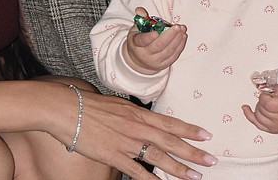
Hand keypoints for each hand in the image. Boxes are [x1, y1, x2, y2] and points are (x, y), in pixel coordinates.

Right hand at [60, 85, 216, 178]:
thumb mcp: (117, 105)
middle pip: (170, 141)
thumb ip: (133, 115)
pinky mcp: (113, 155)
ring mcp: (126, 142)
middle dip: (193, 152)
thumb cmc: (89, 106)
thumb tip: (144, 122)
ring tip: (194, 176)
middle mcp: (136, 127)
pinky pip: (136, 171)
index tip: (207, 135)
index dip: (190, 129)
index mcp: (137, 113)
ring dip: (178, 168)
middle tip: (211, 160)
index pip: (170, 123)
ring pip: (158, 157)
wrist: (66, 109)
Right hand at [123, 7, 186, 73]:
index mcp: (136, 44)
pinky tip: (183, 37)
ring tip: (182, 29)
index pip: (142, 41)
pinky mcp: (164, 65)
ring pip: (168, 51)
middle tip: (177, 26)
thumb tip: (140, 10)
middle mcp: (145, 54)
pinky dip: (180, 46)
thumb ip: (140, 19)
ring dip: (177, 40)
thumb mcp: (135, 30)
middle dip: (169, 36)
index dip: (149, 37)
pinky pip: (174, 56)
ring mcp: (155, 61)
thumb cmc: (138, 42)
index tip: (157, 31)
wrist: (138, 61)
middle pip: (158, 46)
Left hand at [241, 84, 277, 133]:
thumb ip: (277, 87)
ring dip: (259, 107)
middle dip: (263, 101)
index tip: (270, 94)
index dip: (265, 96)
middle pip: (261, 108)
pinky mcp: (270, 130)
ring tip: (268, 104)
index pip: (266, 103)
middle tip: (271, 98)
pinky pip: (255, 123)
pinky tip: (245, 108)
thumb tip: (264, 87)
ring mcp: (273, 127)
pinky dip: (248, 115)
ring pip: (257, 115)